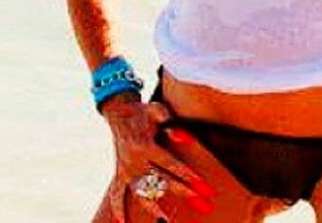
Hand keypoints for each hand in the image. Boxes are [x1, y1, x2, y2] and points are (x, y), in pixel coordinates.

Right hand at [102, 93, 218, 219]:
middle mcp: (134, 161)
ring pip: (140, 193)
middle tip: (202, 204)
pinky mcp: (119, 173)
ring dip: (153, 208)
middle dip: (183, 193)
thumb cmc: (144, 111)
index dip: (188, 176)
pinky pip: (116, 194)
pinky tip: (122, 222)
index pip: (170, 164)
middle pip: (160, 181)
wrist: (119, 112)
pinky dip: (118, 208)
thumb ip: (170, 123)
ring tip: (166, 222)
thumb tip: (185, 137)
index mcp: (145, 146)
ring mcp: (125, 169)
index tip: (204, 187)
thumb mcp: (158, 110)